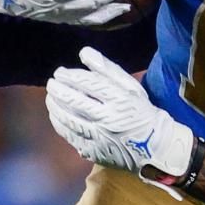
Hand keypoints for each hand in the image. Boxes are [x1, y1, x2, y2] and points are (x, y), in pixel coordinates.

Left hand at [46, 47, 194, 196]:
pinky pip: (70, 136)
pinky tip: (56, 115)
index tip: (60, 72)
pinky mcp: (94, 151)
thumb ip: (107, 69)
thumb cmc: (140, 111)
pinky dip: (59, 124)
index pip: (89, 84)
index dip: (70, 76)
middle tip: (51, 83)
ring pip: (69, 119)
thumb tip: (83, 52)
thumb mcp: (130, 87)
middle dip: (58, 90)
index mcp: (120, 100)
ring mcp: (100, 137)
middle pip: (75, 101)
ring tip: (51, 97)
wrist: (153, 147)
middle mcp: (109, 119)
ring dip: (55, 106)